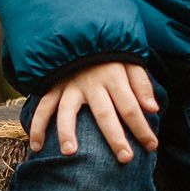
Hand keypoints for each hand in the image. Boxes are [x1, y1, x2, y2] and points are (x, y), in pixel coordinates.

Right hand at [32, 61, 159, 162]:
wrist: (81, 32)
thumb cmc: (111, 55)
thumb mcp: (131, 61)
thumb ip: (142, 84)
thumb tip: (153, 109)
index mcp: (114, 76)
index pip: (131, 106)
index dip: (142, 127)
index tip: (152, 146)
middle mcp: (91, 83)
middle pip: (104, 113)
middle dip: (115, 137)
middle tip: (125, 159)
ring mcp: (70, 86)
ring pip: (67, 111)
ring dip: (67, 132)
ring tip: (70, 153)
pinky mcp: (54, 87)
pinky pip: (43, 107)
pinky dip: (37, 126)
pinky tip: (36, 147)